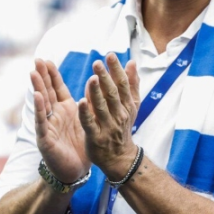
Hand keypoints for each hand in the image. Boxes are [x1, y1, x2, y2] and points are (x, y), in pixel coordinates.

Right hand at [31, 58, 89, 184]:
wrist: (75, 171)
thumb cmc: (79, 146)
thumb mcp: (85, 120)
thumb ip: (86, 104)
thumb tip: (94, 84)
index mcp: (65, 109)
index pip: (56, 88)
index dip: (51, 74)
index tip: (47, 59)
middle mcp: (54, 115)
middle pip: (47, 91)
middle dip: (42, 75)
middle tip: (37, 59)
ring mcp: (47, 125)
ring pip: (42, 103)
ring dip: (38, 87)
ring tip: (33, 72)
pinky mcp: (45, 138)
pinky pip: (42, 121)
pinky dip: (40, 108)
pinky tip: (38, 96)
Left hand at [78, 53, 139, 178]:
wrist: (120, 158)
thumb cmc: (122, 127)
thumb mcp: (130, 106)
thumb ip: (131, 85)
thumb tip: (132, 62)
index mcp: (126, 105)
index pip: (122, 84)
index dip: (116, 70)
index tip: (110, 55)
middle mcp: (119, 114)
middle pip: (112, 93)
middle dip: (105, 77)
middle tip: (97, 62)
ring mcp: (108, 126)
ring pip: (101, 107)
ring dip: (96, 92)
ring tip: (92, 77)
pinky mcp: (96, 137)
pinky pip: (90, 123)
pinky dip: (86, 113)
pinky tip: (81, 102)